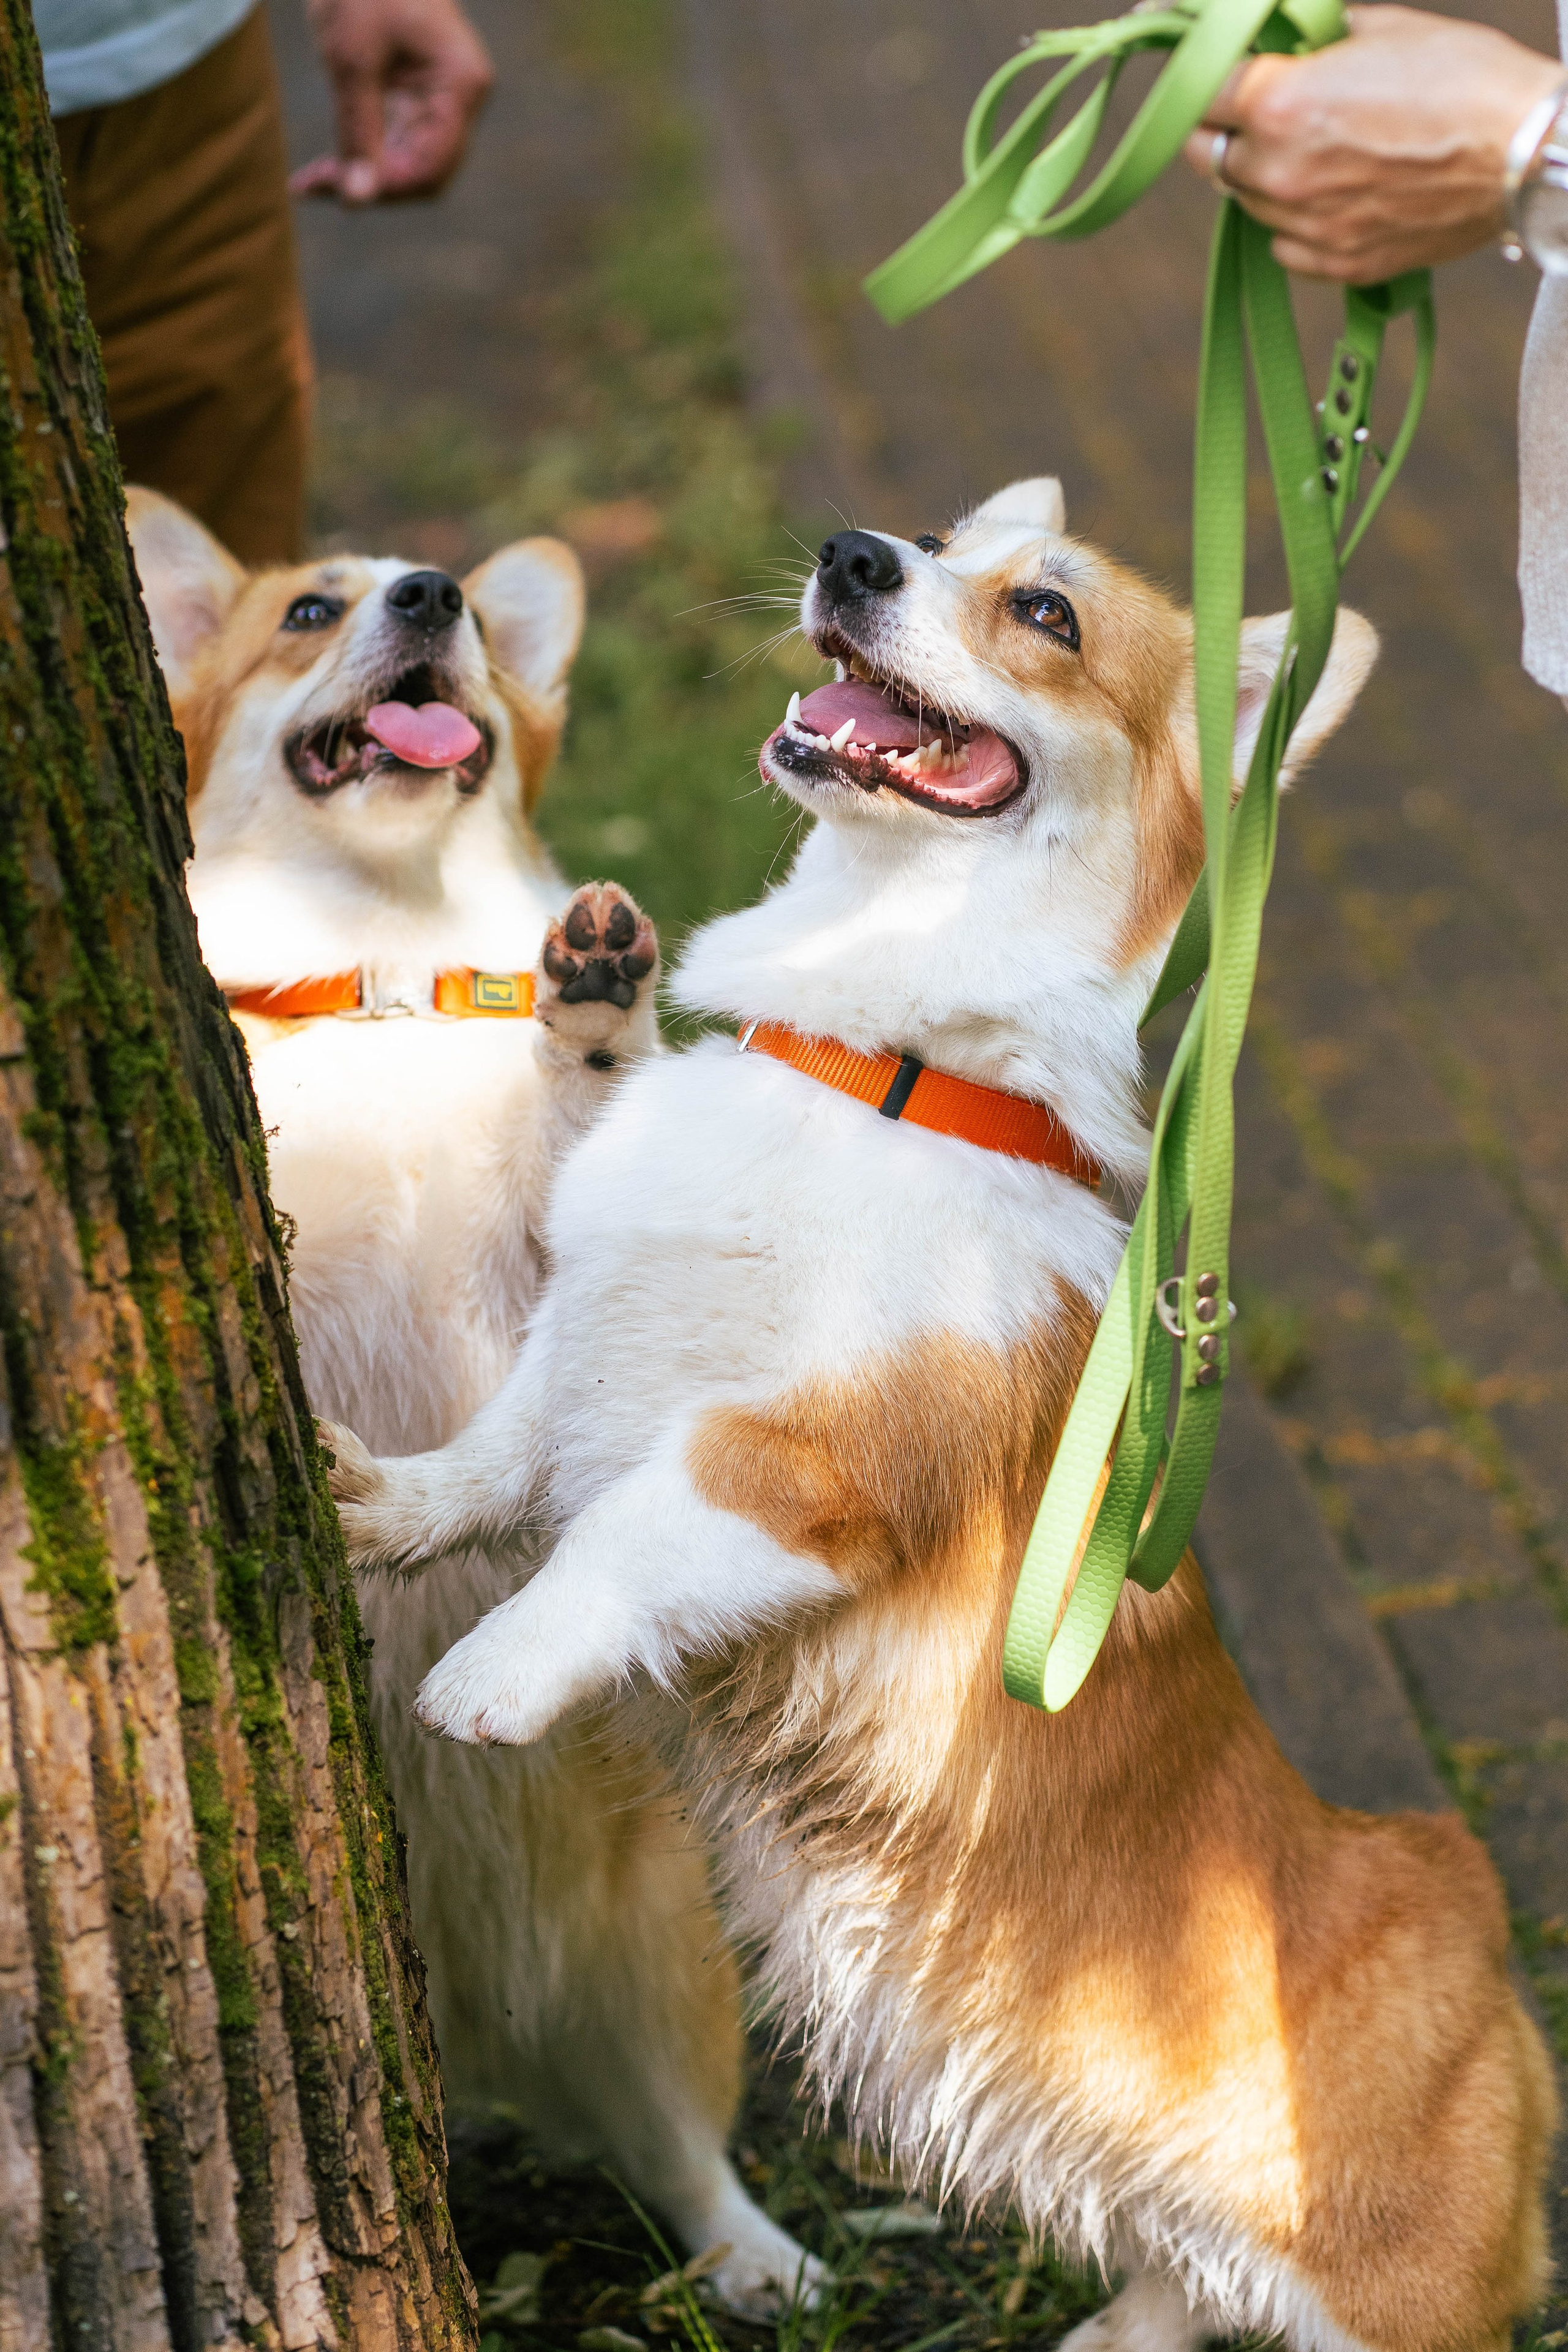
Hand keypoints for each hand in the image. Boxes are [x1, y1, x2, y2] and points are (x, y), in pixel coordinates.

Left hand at [291, 0, 493, 205]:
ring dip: (364, 175)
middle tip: (312, 185)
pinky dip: (364, 154)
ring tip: (311, 179)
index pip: (431, 168)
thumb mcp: (350, 59)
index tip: (331, 189)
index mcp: (460, 85)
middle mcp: (461, 97)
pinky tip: (325, 165)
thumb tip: (357, 202)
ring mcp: (443, 95)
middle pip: (424, 173)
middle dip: (372, 186)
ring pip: (410, 163)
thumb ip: (357, 132)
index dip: (384, 189)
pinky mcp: (420, 92)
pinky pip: (397, 142)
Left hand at [1182, 6, 1562, 283]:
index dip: (1208, 83)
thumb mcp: (1381, 27)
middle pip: (1210, 157)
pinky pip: (1283, 246)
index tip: (1219, 79)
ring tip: (1313, 150)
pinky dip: (1292, 222)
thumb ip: (1316, 35)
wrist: (1522, 151)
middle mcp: (1279, 172)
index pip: (1201, 97)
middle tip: (1256, 115)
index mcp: (1279, 104)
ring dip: (1262, 177)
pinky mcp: (1335, 263)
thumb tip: (1289, 32)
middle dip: (1225, 132)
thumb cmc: (1463, 79)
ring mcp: (1304, 225)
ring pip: (1247, 203)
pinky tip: (1329, 194)